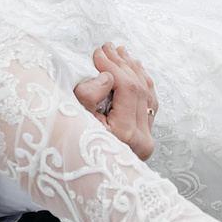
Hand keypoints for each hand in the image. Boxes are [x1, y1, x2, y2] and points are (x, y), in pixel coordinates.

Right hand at [74, 42, 157, 161]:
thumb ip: (88, 96)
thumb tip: (108, 77)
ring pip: (147, 94)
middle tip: (108, 48)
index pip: (127, 88)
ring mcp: (146, 139)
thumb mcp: (73, 119)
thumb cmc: (71, 147)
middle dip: (123, 64)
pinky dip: (142, 84)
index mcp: (124, 134)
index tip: (98, 54)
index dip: (113, 66)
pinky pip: (150, 104)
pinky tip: (134, 69)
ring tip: (120, 53)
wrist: (80, 174)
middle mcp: (140, 138)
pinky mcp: (146, 138)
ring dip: (133, 70)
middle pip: (139, 88)